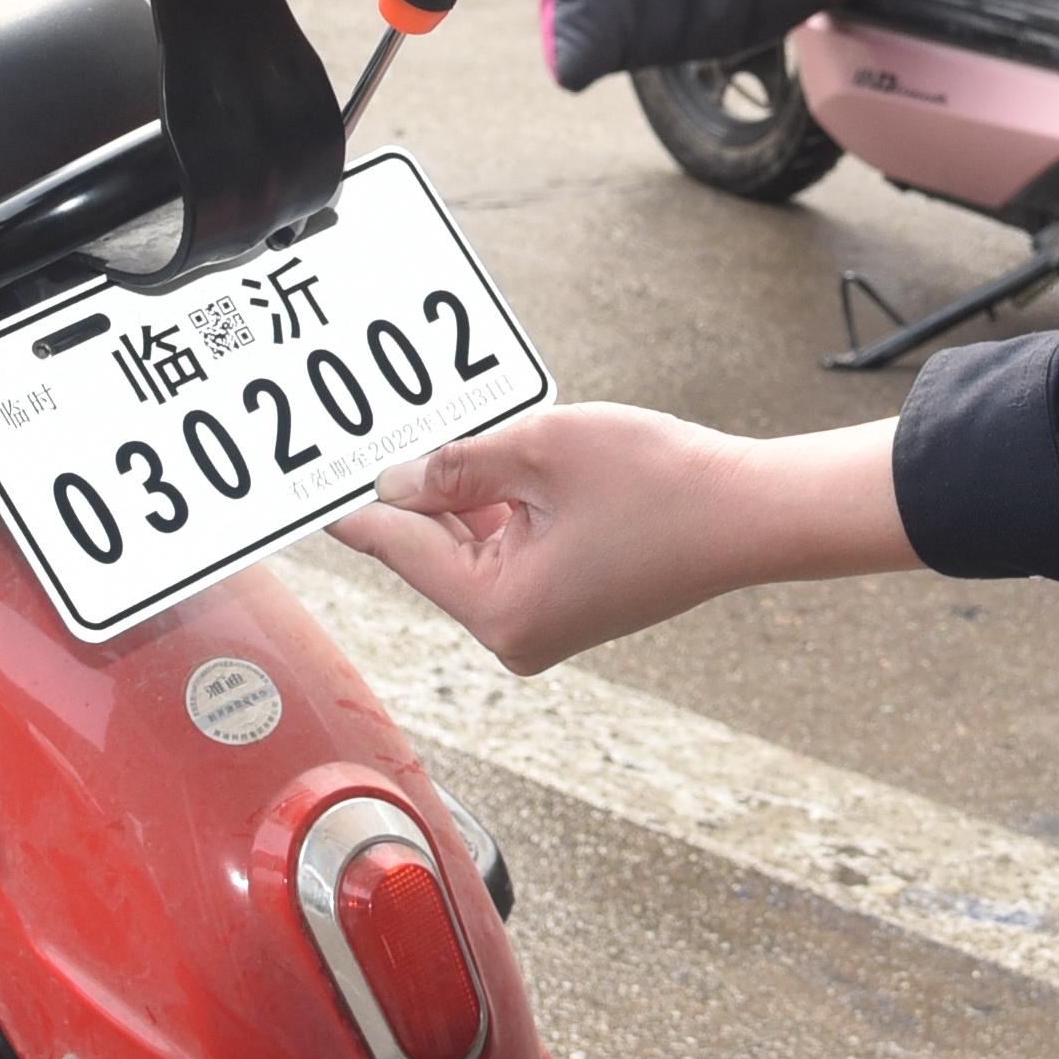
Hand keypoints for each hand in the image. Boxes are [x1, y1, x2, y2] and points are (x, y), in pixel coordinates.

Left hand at [327, 405, 914, 673]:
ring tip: (483, 432)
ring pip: (473, 545)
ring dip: (471, 491)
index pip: (400, 547)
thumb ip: (458, 464)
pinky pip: (511, 551)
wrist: (754, 515)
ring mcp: (542, 624)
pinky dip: (506, 507)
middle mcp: (513, 632)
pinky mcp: (567, 604)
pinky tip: (515, 458)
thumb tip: (395, 481)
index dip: (354, 503)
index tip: (304, 485)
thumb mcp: (543, 449)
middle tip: (392, 426)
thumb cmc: (663, 483)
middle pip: (433, 549)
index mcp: (500, 609)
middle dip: (425, 485)